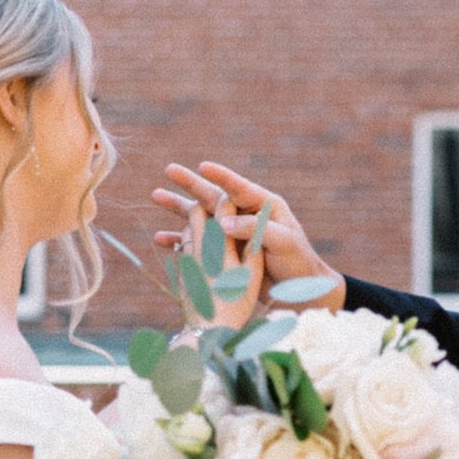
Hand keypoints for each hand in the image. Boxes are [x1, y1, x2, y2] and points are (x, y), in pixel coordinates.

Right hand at [150, 160, 344, 328]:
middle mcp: (245, 215)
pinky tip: (161, 239)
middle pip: (213, 196)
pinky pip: (198, 244)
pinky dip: (180, 241)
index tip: (202, 167)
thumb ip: (255, 231)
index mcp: (264, 207)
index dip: (221, 176)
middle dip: (190, 184)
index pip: (239, 187)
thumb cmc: (299, 264)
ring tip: (155, 196)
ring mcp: (233, 234)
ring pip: (201, 217)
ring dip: (179, 208)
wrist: (302, 292)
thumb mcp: (283, 244)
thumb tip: (223, 223)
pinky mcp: (225, 253)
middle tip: (169, 170)